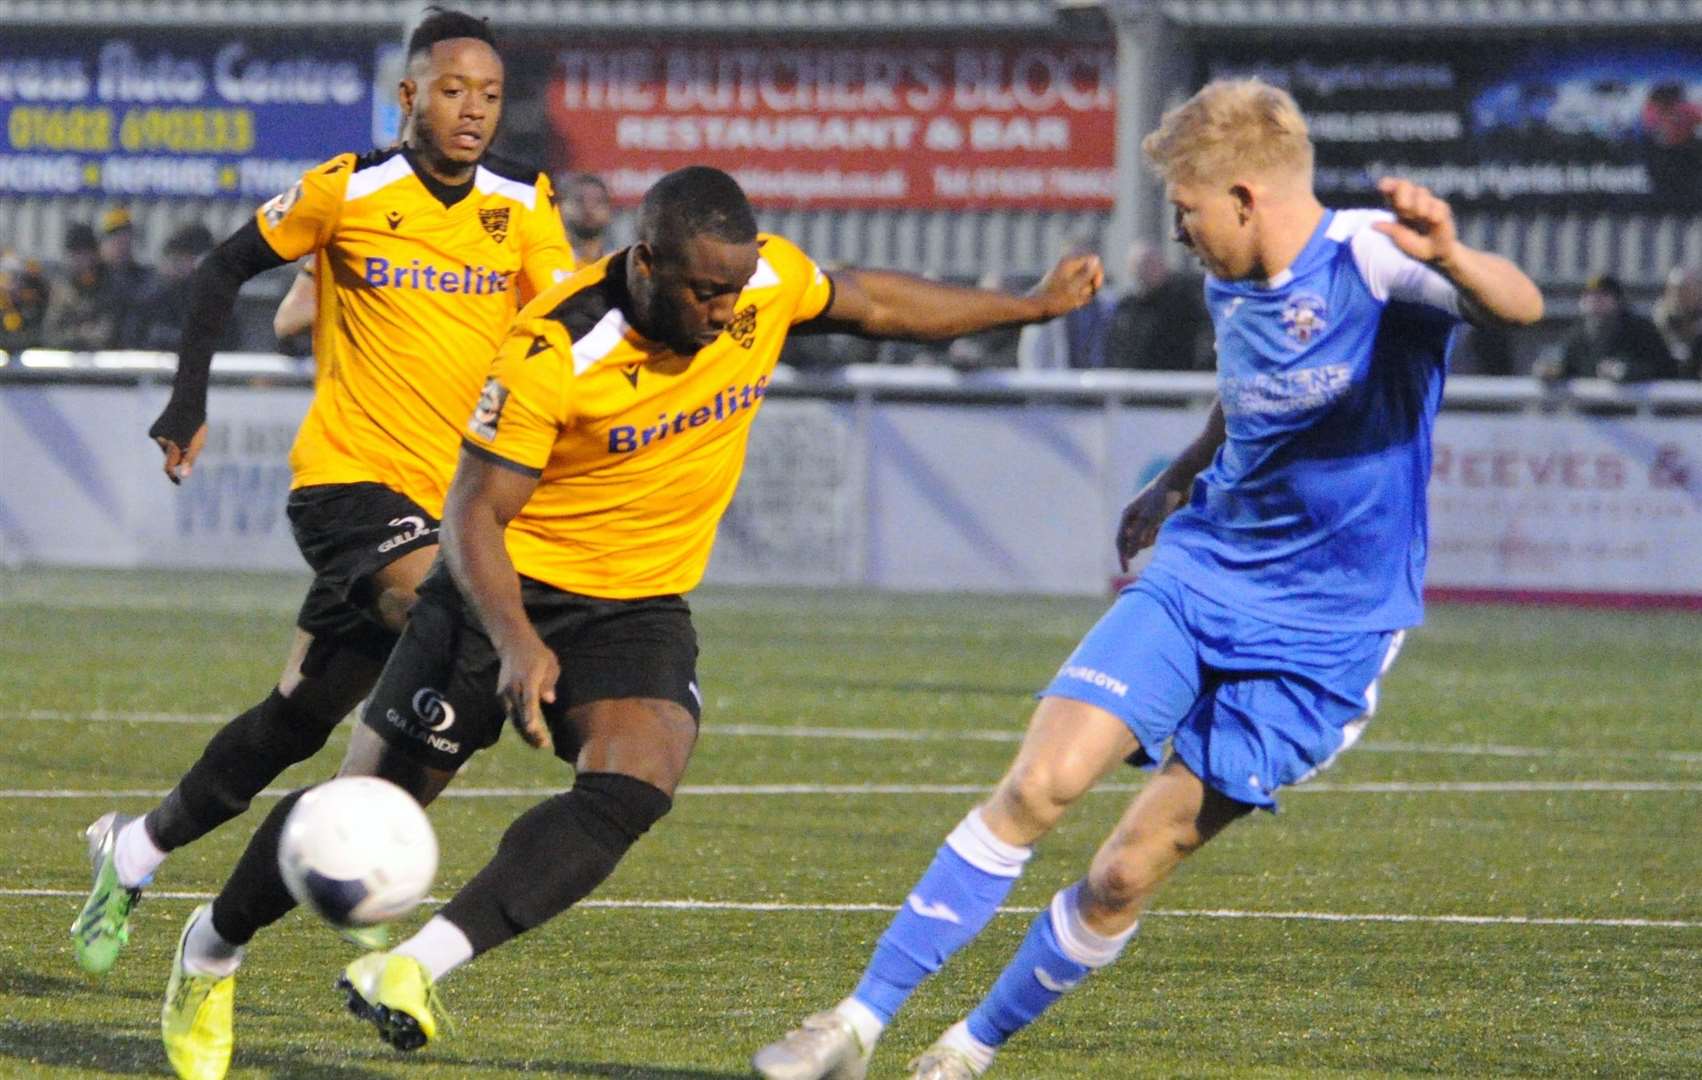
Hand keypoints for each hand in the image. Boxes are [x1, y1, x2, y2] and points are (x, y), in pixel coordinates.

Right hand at [151, 422, 207, 484]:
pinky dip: (167, 440)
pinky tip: (173, 428)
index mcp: (176, 445)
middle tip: (189, 442)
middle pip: (171, 458)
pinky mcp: (152, 432)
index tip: (178, 482)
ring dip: (174, 446)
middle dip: (179, 456)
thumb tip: (183, 476)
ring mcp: (156, 436)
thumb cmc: (195, 425)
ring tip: (182, 431)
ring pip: (166, 450)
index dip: (173, 476)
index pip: (170, 467)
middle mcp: (163, 441)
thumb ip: (190, 460)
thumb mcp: (197, 444)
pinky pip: (161, 442)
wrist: (186, 403)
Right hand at [495, 630, 559, 750]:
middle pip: (520, 714)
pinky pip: (510, 714)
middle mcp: (513, 687)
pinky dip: (518, 725)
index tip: (534, 730)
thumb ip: (549, 683)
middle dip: (530, 732)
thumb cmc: (537, 654)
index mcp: (528, 678)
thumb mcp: (550, 664)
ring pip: (513, 718)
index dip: (531, 716)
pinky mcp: (500, 696)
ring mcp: (504, 692)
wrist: (513, 644)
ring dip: (524, 733)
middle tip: (543, 745)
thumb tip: (549, 700)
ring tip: (538, 744)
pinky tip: (529, 734)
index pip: (529, 700)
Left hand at [1030, 253, 1103, 318]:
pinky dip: (1077, 300)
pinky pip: (1079, 292)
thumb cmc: (1053, 300)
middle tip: (1076, 298)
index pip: (1095, 261)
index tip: (1095, 288)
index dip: (1098, 275)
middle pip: (1092, 275)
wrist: (1034, 309)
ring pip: (1086, 285)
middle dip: (1089, 289)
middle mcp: (1069, 267)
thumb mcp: (1074, 288)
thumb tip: (1096, 258)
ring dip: (1083, 296)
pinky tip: (1070, 305)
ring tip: (1071, 303)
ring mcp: (1067, 277)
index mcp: (1070, 262)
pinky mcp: (1065, 286)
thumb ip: (1086, 274)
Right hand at [1115, 479, 1185, 570]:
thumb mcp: (1148, 520)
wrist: (1178, 481)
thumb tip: (1129, 554)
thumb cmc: (1161, 500)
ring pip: (1143, 537)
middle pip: (1131, 540)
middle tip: (1146, 554)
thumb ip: (1138, 538)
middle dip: (1136, 550)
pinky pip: (1154, 533)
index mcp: (1127, 515)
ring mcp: (1146, 516)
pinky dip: (1157, 537)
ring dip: (1148, 543)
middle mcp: (1134, 516)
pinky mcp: (1158, 516)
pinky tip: (1165, 533)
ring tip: (1158, 536)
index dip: (1122, 557)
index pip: (1121, 541)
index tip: (1126, 571)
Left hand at [1372, 177, 1458, 266]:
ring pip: (1421, 191)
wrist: (1437, 254)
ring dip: (1418, 206)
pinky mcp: (1441, 206)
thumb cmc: (1417, 247)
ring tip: (1420, 217)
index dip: (1387, 185)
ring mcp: (1427, 202)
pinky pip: (1436, 203)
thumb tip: (1373, 225)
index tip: (1383, 187)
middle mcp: (1412, 201)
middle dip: (1402, 194)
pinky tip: (1433, 221)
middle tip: (1404, 208)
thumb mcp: (1402, 240)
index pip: (1391, 190)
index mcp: (1398, 207)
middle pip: (1404, 184)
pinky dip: (1432, 214)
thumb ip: (1392, 230)